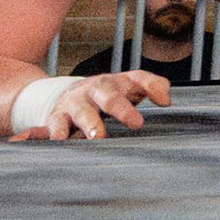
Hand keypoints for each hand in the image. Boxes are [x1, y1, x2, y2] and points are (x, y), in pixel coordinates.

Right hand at [13, 70, 171, 139]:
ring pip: (82, 112)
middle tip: (137, 123)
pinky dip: (53, 133)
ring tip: (98, 137)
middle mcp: (95, 89)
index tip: (165, 102)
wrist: (64, 94)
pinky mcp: (56, 117)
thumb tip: (167, 99)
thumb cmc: (105, 94)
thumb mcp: (129, 87)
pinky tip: (59, 141)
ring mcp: (75, 103)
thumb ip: (152, 87)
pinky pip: (54, 125)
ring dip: (91, 124)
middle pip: (109, 96)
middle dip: (122, 108)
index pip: (138, 78)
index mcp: (117, 82)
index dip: (153, 86)